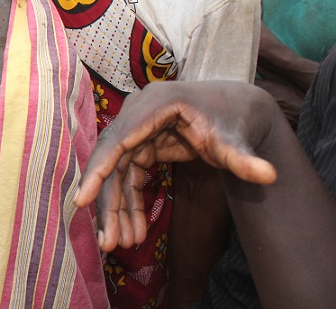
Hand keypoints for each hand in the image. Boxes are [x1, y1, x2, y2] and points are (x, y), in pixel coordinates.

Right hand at [74, 81, 277, 252]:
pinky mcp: (141, 142)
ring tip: (123, 244)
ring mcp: (137, 128)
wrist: (235, 106)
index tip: (82, 201)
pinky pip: (128, 175)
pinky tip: (136, 229)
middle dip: (108, 203)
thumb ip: (243, 159)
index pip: (117, 141)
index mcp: (154, 105)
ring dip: (118, 208)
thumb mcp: (234, 139)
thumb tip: (268, 175)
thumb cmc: (232, 119)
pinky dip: (130, 202)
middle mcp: (137, 113)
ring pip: (116, 172)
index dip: (98, 172)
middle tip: (108, 242)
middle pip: (111, 161)